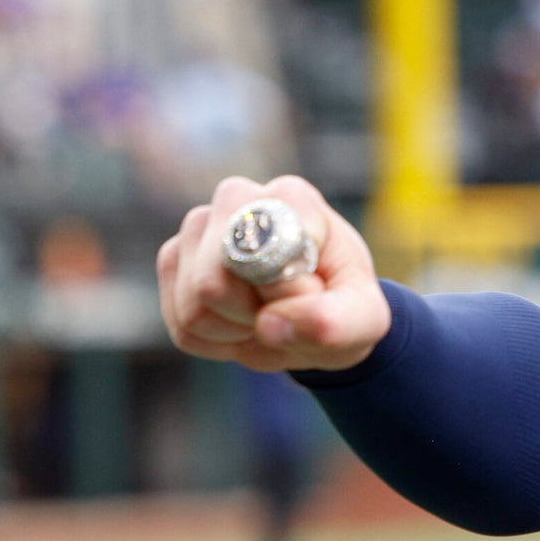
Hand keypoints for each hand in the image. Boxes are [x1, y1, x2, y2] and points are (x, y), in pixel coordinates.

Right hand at [156, 173, 391, 372]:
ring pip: (194, 308)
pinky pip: (183, 327)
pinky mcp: (175, 262)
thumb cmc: (342, 307)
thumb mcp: (364, 321)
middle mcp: (237, 200)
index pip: (266, 254)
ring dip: (235, 332)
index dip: (288, 292)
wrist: (316, 315)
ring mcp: (198, 229)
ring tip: (267, 316)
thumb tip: (269, 324)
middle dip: (253, 315)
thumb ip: (334, 323)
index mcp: (292, 198)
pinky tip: (243, 324)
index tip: (314, 290)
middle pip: (213, 282)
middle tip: (287, 311)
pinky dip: (217, 342)